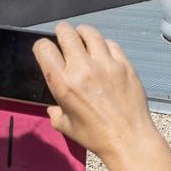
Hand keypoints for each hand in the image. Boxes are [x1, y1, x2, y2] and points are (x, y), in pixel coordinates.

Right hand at [33, 22, 158, 161]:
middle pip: (67, 33)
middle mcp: (82, 69)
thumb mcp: (65, 126)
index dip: (42, 46)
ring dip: (82, 33)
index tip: (46, 49)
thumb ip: (55, 112)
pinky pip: (110, 44)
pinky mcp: (124, 64)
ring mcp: (105, 64)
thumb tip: (53, 107)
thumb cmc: (96, 136)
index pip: (44, 48)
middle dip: (61, 32)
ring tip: (82, 37)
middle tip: (63, 35)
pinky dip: (103, 44)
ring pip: (90, 33)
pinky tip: (102, 51)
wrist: (128, 139)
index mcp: (63, 83)